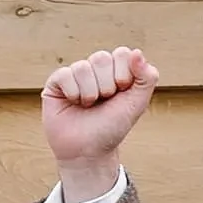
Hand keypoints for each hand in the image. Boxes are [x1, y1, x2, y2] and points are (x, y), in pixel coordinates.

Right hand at [41, 47, 159, 202]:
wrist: (88, 150)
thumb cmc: (112, 127)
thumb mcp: (137, 104)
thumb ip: (146, 78)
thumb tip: (137, 52)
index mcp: (117, 70)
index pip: (122, 53)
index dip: (124, 75)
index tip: (122, 93)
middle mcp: (96, 69)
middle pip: (101, 57)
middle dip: (107, 85)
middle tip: (104, 101)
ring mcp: (76, 74)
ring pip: (83, 67)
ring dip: (90, 93)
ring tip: (88, 105)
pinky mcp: (56, 82)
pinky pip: (65, 75)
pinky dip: (73, 93)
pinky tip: (73, 103)